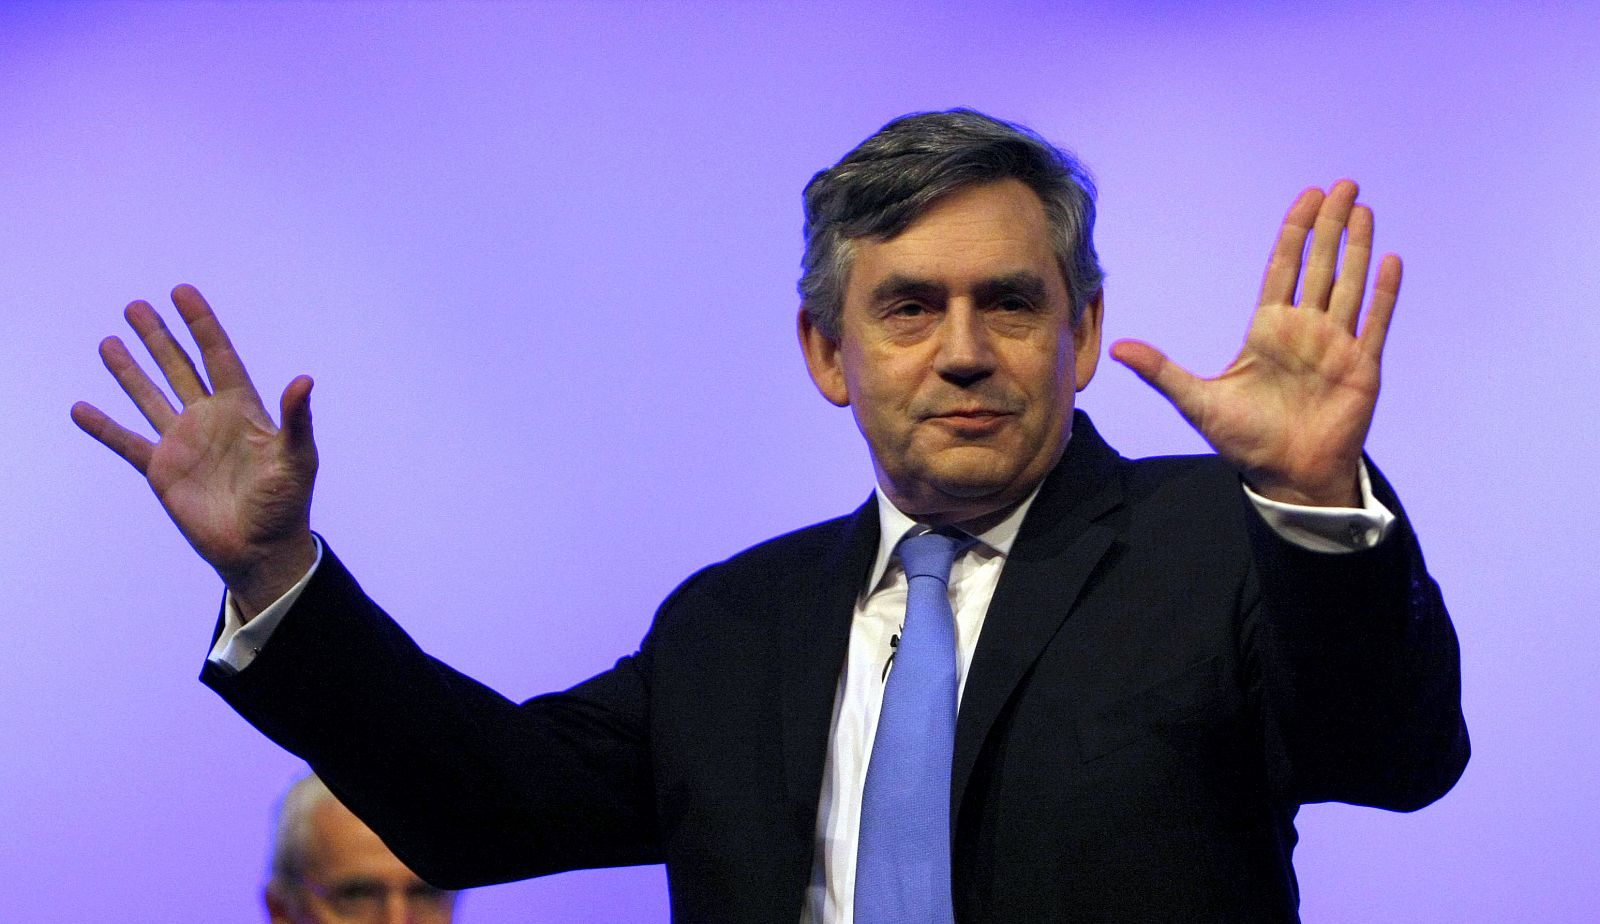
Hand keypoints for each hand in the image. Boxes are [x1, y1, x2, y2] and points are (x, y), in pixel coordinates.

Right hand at [72, 284, 318, 616]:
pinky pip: (126, 442)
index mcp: (243, 410)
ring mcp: (183, 443)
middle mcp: (210, 419)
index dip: (201, 325)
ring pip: (150, 396)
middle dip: (159, 337)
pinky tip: (81, 408)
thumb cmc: (286, 503)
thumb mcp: (297, 458)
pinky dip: (103, 427)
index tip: (182, 292)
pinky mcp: (161, 470)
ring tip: (109, 340)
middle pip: (180, 368)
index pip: (219, 356)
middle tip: (136, 306)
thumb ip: (296, 419)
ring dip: (130, 370)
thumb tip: (305, 380)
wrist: (260, 548)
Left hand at [1110, 181, 1399, 506]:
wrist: (1286, 477)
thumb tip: (1117, 348)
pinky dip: (1383, 293)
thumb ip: (1162, 371)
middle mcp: (1304, 330)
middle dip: (1332, 225)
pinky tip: (1391, 260)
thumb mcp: (1197, 401)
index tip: (1307, 198)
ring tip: (1366, 209)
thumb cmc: (1244, 441)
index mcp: (1268, 330)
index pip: (1283, 268)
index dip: (1295, 233)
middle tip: (1344, 184)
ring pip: (1350, 285)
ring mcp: (1335, 346)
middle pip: (1321, 265)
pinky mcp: (1361, 367)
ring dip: (1359, 247)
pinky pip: (1375, 322)